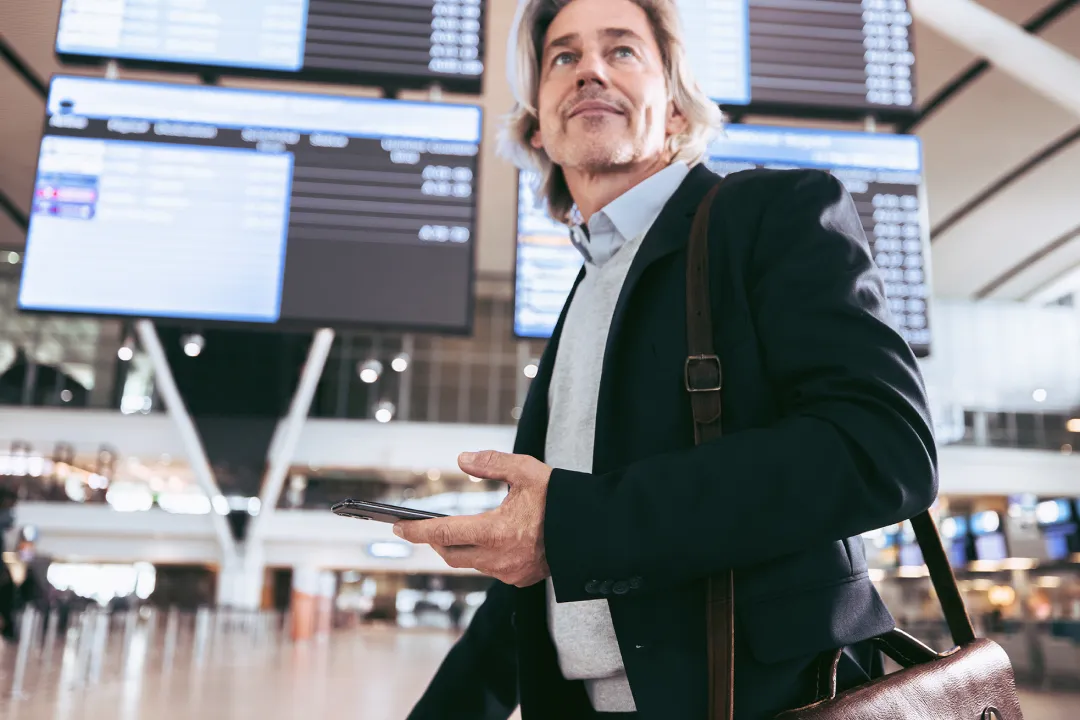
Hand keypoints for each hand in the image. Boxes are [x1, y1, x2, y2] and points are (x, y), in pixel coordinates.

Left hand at [393, 451, 551, 586]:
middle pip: (450, 554)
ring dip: (457, 549)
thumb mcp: (526, 471)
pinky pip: (490, 570)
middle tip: (422, 527)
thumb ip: (491, 463)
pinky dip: (481, 556)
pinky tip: (486, 542)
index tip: (397, 526)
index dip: (416, 530)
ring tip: (452, 531)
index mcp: (495, 532)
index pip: (443, 533)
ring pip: (470, 564)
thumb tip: (462, 459)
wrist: (592, 530)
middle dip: (434, 541)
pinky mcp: (521, 578)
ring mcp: (510, 572)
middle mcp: (498, 558)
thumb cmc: (560, 499)